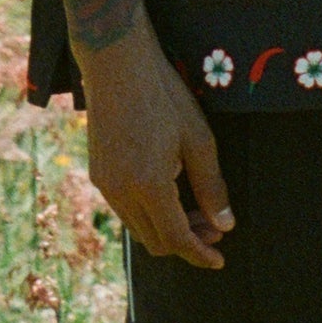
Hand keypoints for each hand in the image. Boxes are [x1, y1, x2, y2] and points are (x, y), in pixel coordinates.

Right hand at [76, 28, 234, 268]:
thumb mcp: (197, 139)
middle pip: (155, 241)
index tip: (219, 260)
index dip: (200, 254)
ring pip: (138, 227)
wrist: (116, 62)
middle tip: (214, 227)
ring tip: (195, 209)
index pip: (176, 239)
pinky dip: (149, 212)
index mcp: (148, 185)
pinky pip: (125, 209)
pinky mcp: (97, 172)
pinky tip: (168, 191)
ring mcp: (104, 184)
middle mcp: (121, 192)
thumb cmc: (163, 95)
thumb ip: (211, 186)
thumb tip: (224, 225)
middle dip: (187, 241)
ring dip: (167, 228)